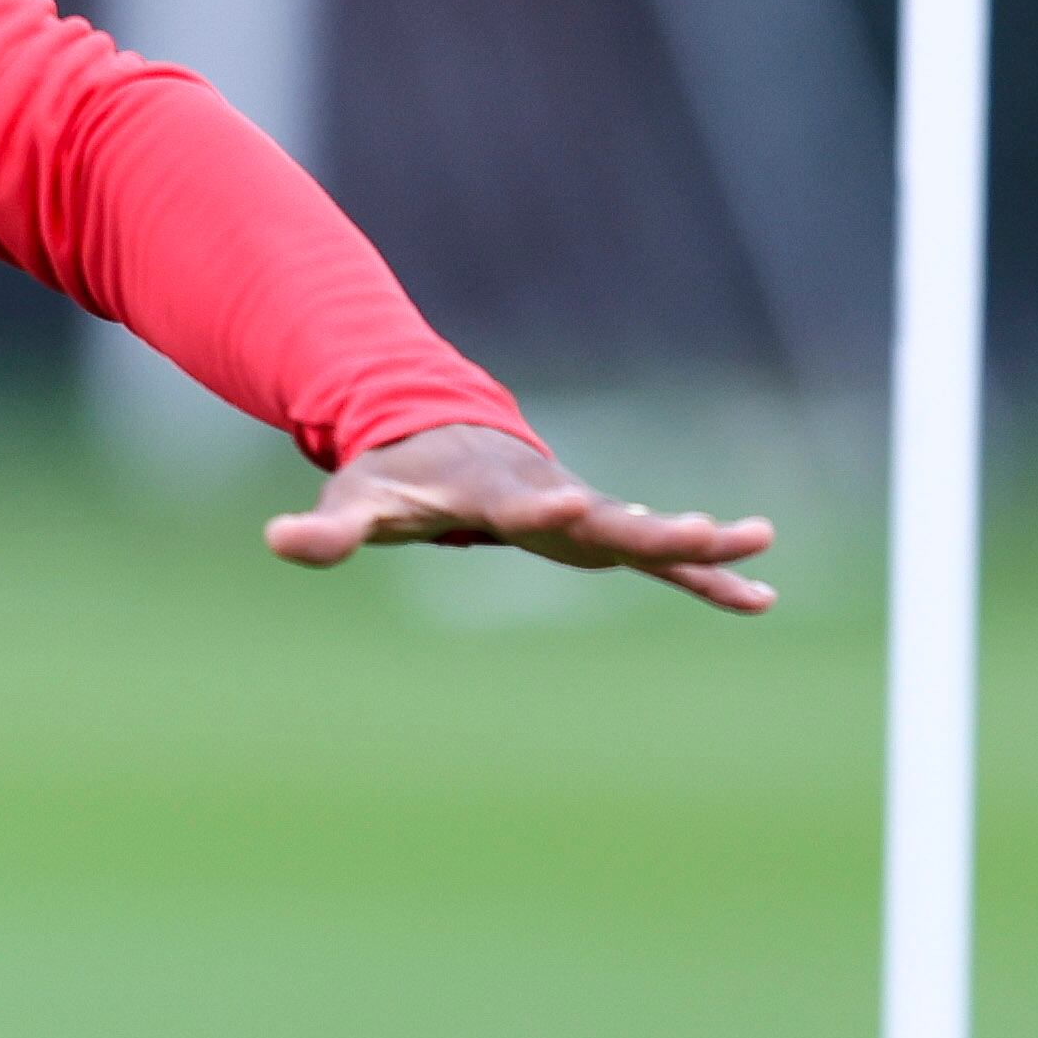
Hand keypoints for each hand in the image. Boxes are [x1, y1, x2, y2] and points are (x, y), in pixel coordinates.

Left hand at [266, 421, 775, 614]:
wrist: (434, 438)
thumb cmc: (392, 477)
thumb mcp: (355, 504)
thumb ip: (325, 530)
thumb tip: (278, 542)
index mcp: (492, 493)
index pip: (519, 503)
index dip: (542, 506)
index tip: (576, 503)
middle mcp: (548, 499)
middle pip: (606, 518)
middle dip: (652, 526)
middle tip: (702, 530)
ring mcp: (581, 516)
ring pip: (647, 533)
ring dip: (701, 545)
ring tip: (760, 547)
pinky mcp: (597, 533)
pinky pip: (659, 560)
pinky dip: (706, 576)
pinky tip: (758, 598)